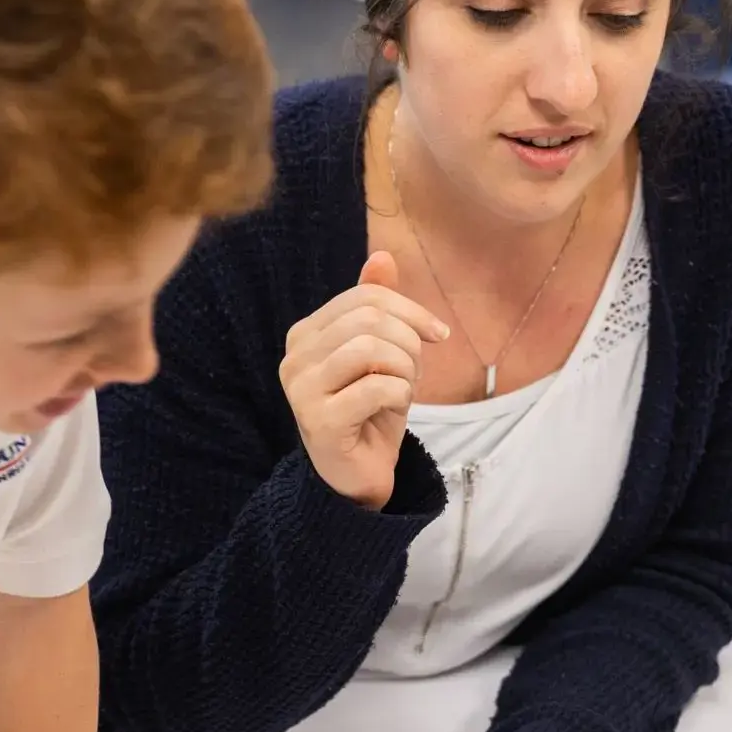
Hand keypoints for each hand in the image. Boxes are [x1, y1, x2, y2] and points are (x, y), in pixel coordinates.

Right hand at [279, 251, 448, 509]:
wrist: (356, 476)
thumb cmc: (369, 411)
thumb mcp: (379, 354)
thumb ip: (375, 306)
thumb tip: (383, 255)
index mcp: (305, 334)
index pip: (365, 297)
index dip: (410, 310)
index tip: (438, 334)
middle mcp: (294, 357)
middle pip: (370, 319)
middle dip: (409, 342)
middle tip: (416, 371)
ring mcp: (301, 390)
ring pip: (372, 349)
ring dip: (406, 369)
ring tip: (405, 389)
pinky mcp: (319, 421)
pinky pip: (377, 388)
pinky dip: (400, 395)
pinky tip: (395, 409)